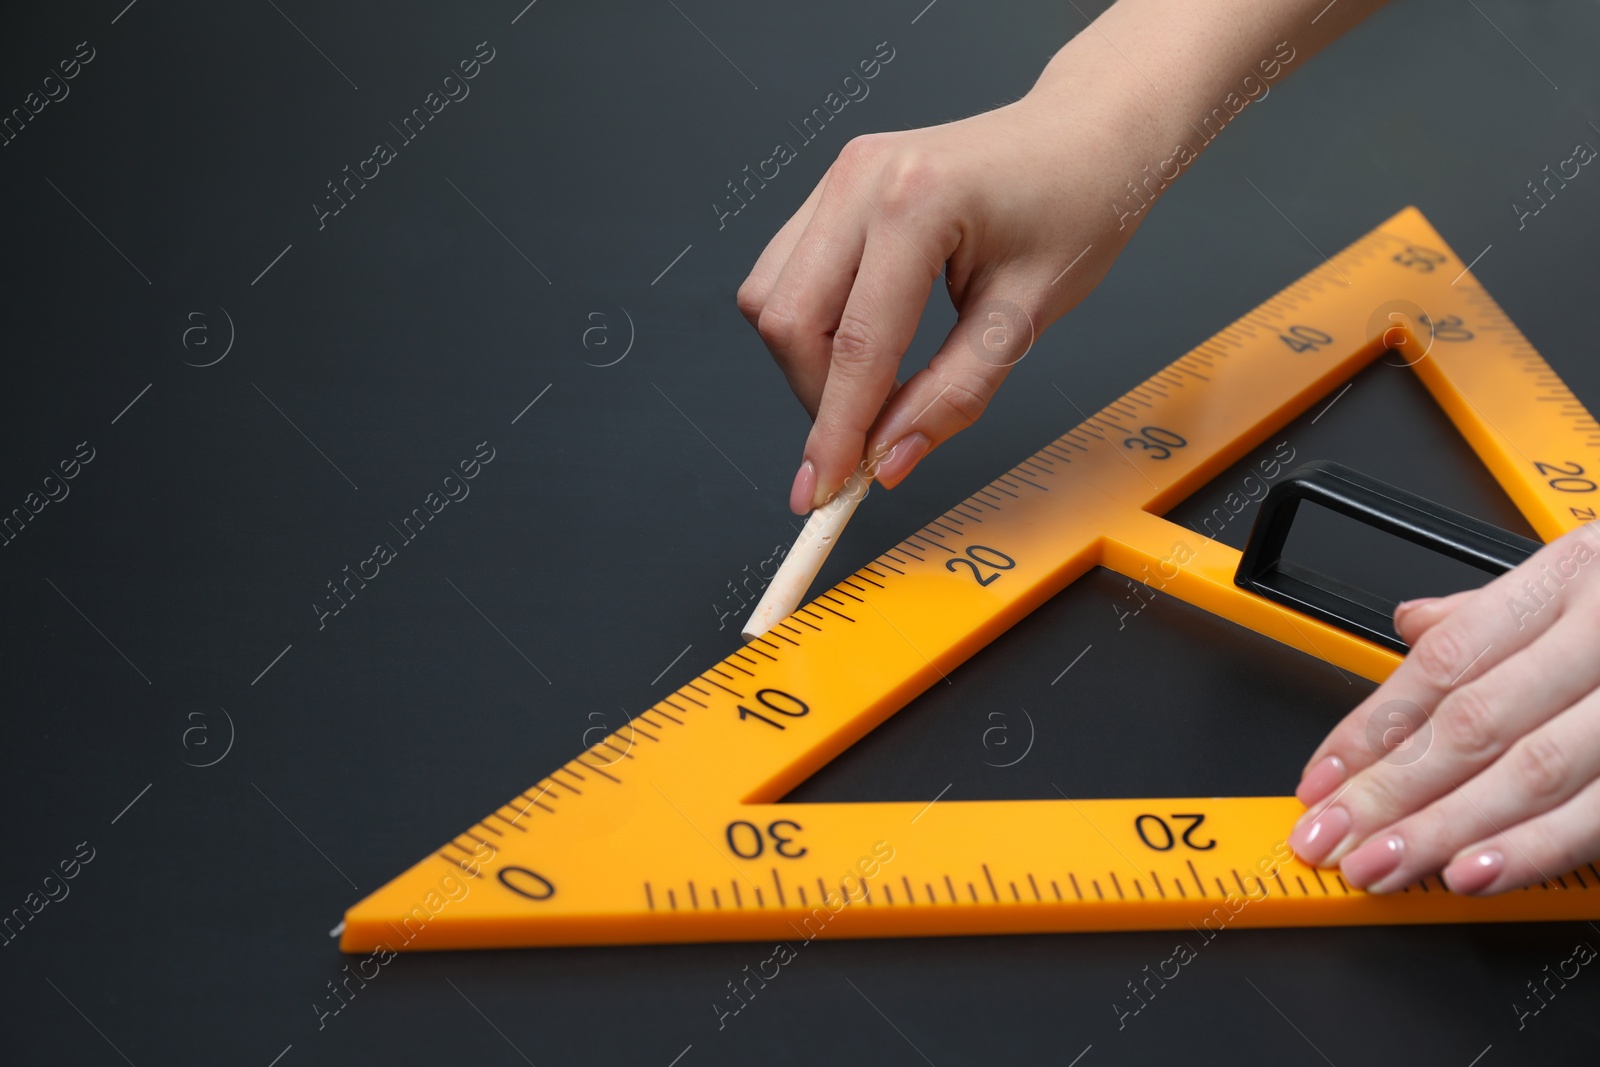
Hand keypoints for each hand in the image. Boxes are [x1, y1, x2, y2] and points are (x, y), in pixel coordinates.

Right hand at [736, 83, 1140, 514]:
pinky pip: (785, 273)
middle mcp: (861, 179)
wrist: (1087, 134)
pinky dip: (811, 328)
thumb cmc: (1077, 206)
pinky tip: (864, 346)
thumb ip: (954, 395)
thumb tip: (890, 459)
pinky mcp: (833, 188)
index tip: (822, 494)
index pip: (855, 344)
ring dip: (809, 365)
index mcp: (917, 202)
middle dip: (817, 399)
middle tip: (865, 446)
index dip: (834, 432)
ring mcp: (839, 177)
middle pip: (788, 322)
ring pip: (772, 298)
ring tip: (873, 393)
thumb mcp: (1028, 317)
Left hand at [1289, 523, 1599, 894]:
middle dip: (1392, 791)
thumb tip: (1412, 627)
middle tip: (1331, 839)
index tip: (1319, 781)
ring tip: (1387, 865)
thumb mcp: (1588, 574)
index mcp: (1572, 577)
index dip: (1371, 727)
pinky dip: (1543, 845)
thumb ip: (1497, 612)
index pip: (1444, 659)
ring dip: (1452, 828)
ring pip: (1538, 769)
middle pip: (1476, 720)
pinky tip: (1485, 871)